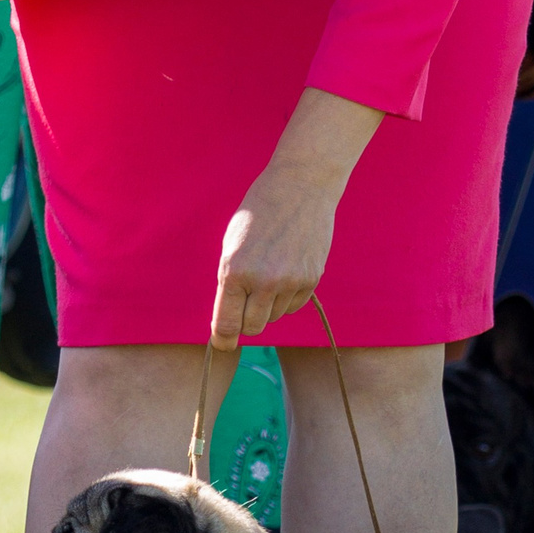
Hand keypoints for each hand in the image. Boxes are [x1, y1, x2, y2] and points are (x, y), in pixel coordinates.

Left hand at [211, 159, 340, 348]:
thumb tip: (232, 318)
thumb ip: (230, 280)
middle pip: (252, 327)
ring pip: (274, 317)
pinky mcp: (311, 280)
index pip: (226, 323)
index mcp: (235, 270)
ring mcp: (290, 282)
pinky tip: (286, 272)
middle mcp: (263, 281)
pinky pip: (294, 306)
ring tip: (268, 275)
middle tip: (244, 307)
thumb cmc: (260, 212)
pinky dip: (287, 298)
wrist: (301, 187)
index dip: (222, 339)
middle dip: (245, 322)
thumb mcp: (232, 243)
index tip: (222, 345)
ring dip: (267, 306)